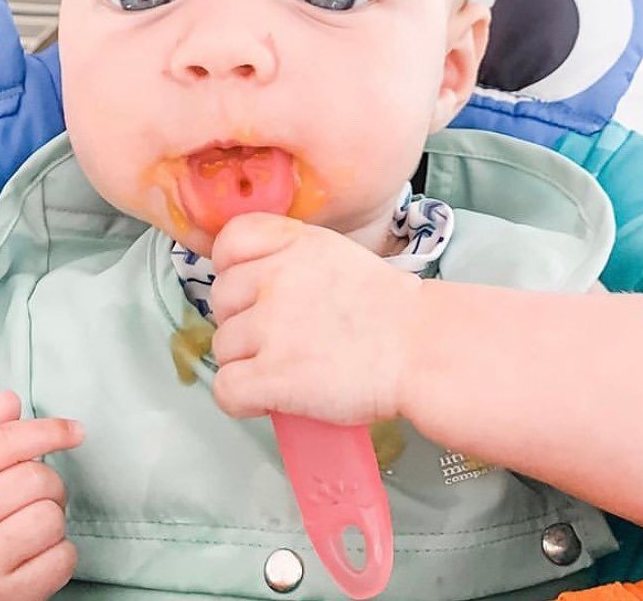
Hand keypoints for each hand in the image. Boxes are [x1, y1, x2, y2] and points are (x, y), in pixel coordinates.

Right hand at [0, 391, 83, 600]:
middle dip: (49, 485)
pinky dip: (59, 556)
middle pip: (38, 478)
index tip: (76, 430)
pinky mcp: (4, 597)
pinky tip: (34, 558)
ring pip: (52, 518)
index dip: (50, 430)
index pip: (8, 441)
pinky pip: (63, 557)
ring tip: (29, 531)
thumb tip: (10, 398)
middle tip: (32, 501)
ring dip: (53, 522)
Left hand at [210, 213, 423, 424]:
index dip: (233, 269)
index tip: (253, 290)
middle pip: (220, 299)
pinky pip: (225, 389)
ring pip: (222, 347)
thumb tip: (250, 285)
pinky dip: (242, 399)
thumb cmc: (390, 311)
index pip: (229, 242)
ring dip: (246, 362)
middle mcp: (275, 277)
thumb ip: (290, 258)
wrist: (423, 350)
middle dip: (243, 320)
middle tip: (281, 337)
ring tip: (287, 369)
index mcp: (293, 243)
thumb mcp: (335, 256)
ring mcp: (270, 326)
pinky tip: (269, 398)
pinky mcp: (271, 375)